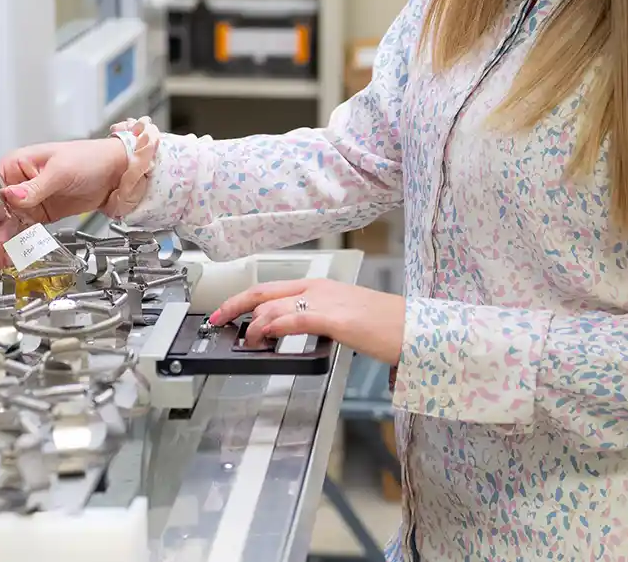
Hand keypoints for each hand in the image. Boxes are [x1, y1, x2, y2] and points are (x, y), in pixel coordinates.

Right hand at [0, 137, 128, 266]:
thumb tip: (10, 195)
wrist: (115, 173)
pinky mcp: (39, 213)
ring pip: (4, 224)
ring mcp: (28, 200)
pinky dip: (16, 243)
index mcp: (16, 164)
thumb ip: (34, 187)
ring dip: (0, 242)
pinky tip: (12, 255)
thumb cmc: (89, 158)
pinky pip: (22, 230)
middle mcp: (18, 183)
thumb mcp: (60, 171)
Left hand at [210, 278, 406, 365]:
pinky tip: (263, 336)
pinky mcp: (334, 318)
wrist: (410, 327)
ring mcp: (325, 301)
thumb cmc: (383, 325)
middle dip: (234, 305)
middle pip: (263, 291)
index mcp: (318, 287)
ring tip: (245, 341)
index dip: (242, 299)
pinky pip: (293, 319)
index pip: (270, 288)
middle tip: (216, 321)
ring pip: (273, 305)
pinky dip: (272, 327)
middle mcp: (317, 288)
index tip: (225, 312)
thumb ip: (315, 320)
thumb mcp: (342, 317)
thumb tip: (289, 331)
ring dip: (251, 325)